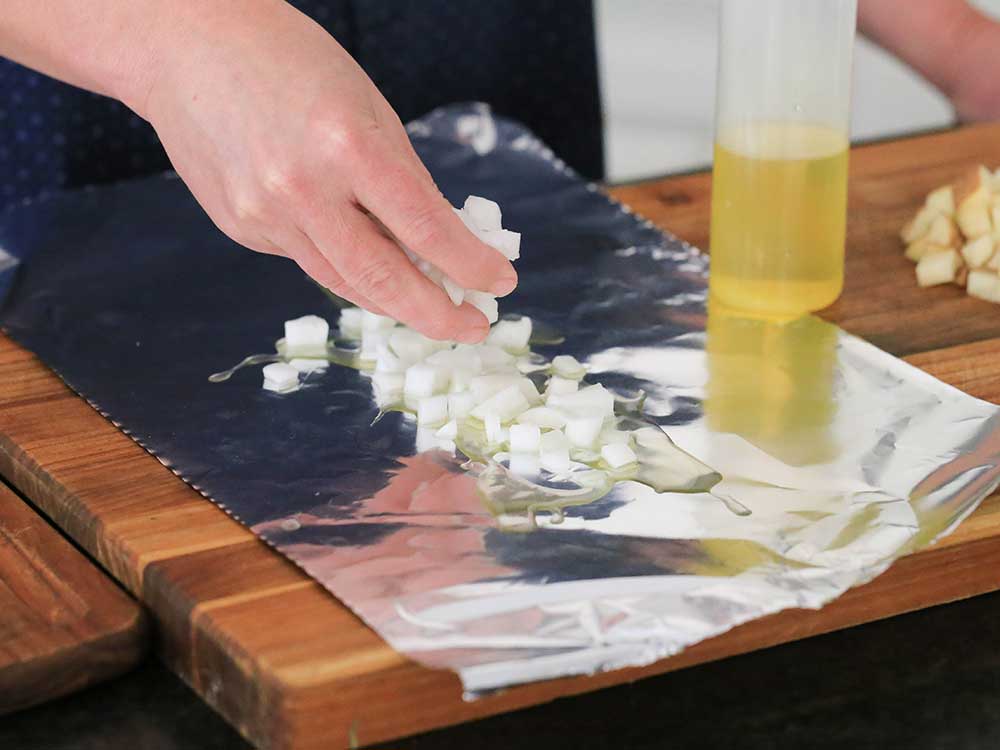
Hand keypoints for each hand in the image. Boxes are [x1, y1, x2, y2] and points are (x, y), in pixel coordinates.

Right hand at [138, 1, 515, 341]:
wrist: (185, 45)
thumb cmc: (289, 60)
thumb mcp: (366, 104)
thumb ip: (400, 176)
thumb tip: (438, 240)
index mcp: (345, 145)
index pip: (424, 227)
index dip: (469, 264)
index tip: (499, 283)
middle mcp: (300, 189)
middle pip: (382, 278)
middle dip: (436, 315)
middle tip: (472, 327)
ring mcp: (264, 215)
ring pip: (343, 281)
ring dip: (394, 300)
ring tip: (430, 305)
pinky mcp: (242, 228)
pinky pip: (308, 259)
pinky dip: (344, 263)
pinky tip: (357, 248)